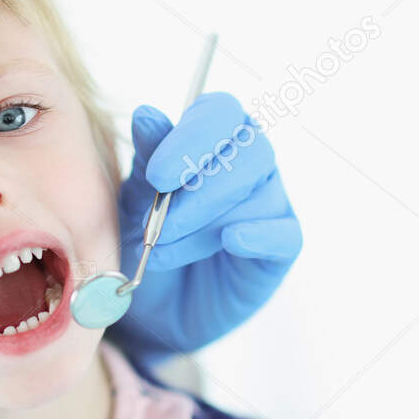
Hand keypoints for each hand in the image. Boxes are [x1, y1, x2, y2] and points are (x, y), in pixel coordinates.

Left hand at [108, 92, 301, 360]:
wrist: (152, 306)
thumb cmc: (145, 238)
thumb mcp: (134, 198)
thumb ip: (148, 158)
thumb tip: (146, 114)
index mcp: (214, 138)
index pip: (221, 112)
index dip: (192, 138)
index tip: (158, 176)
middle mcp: (250, 163)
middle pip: (249, 152)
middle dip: (199, 191)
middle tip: (158, 226)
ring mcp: (270, 204)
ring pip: (256, 198)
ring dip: (204, 226)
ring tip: (161, 252)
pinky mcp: (281, 248)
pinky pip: (285, 234)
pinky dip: (258, 235)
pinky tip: (232, 242)